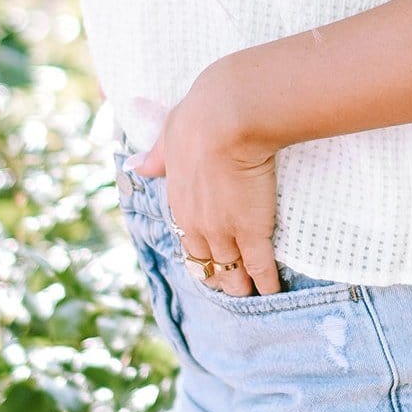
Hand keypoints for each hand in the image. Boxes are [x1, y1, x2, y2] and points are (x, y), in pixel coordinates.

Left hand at [126, 62, 281, 296]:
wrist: (226, 119)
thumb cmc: (199, 118)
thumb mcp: (169, 134)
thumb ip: (158, 155)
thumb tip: (138, 164)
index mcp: (178, 202)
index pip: (185, 239)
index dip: (198, 254)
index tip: (206, 262)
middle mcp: (198, 224)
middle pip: (206, 263)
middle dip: (217, 276)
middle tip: (230, 285)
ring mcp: (225, 230)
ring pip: (232, 269)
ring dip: (240, 283)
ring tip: (250, 293)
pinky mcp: (252, 230)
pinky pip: (260, 265)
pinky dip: (267, 281)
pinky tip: (273, 291)